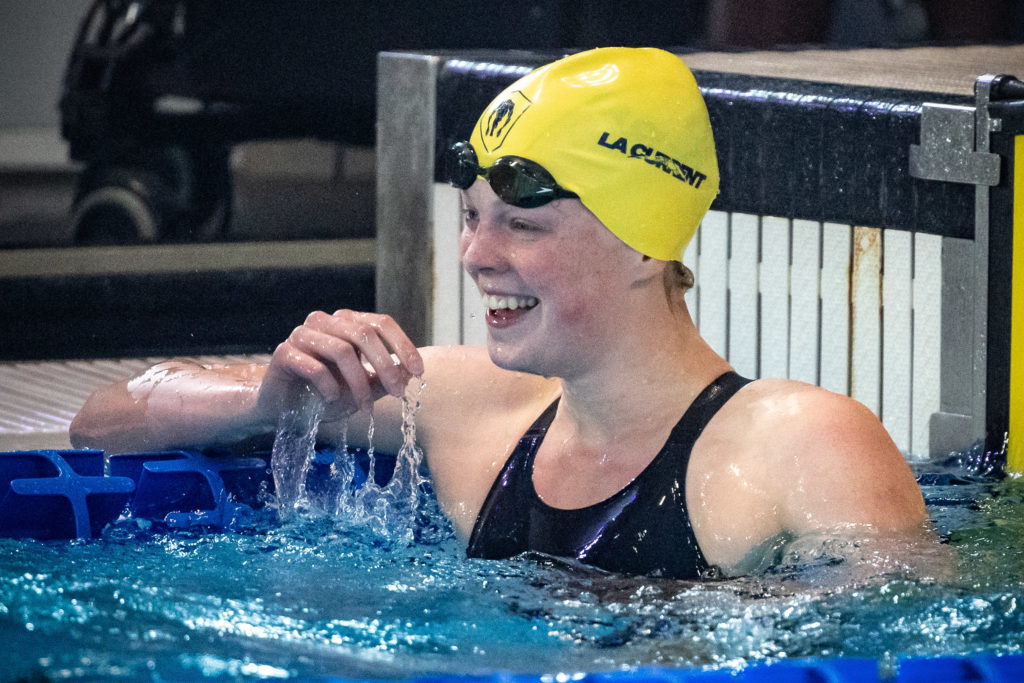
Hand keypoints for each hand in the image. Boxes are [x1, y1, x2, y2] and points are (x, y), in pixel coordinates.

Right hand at [256, 310, 424, 422]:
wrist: (283, 408)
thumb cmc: (326, 394)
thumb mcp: (362, 388)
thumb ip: (385, 379)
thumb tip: (412, 372)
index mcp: (346, 322)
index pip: (381, 323)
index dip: (403, 345)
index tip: (419, 371)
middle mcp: (325, 321)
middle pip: (363, 333)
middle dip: (385, 365)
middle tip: (398, 393)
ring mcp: (302, 334)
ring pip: (341, 350)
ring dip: (359, 383)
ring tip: (364, 407)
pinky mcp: (283, 353)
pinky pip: (314, 367)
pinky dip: (329, 387)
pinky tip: (331, 400)